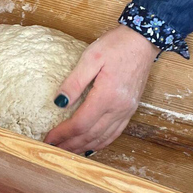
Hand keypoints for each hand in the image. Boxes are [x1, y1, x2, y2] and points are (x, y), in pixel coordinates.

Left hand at [44, 25, 158, 154]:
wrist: (144, 40)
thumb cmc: (116, 45)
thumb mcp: (91, 57)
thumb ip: (74, 82)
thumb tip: (58, 102)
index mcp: (106, 96)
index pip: (80, 124)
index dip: (63, 134)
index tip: (48, 139)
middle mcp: (118, 108)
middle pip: (90, 135)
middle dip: (70, 145)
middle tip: (54, 151)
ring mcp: (126, 111)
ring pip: (102, 138)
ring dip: (83, 148)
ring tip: (67, 152)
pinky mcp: (130, 110)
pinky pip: (114, 133)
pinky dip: (100, 143)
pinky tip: (90, 147)